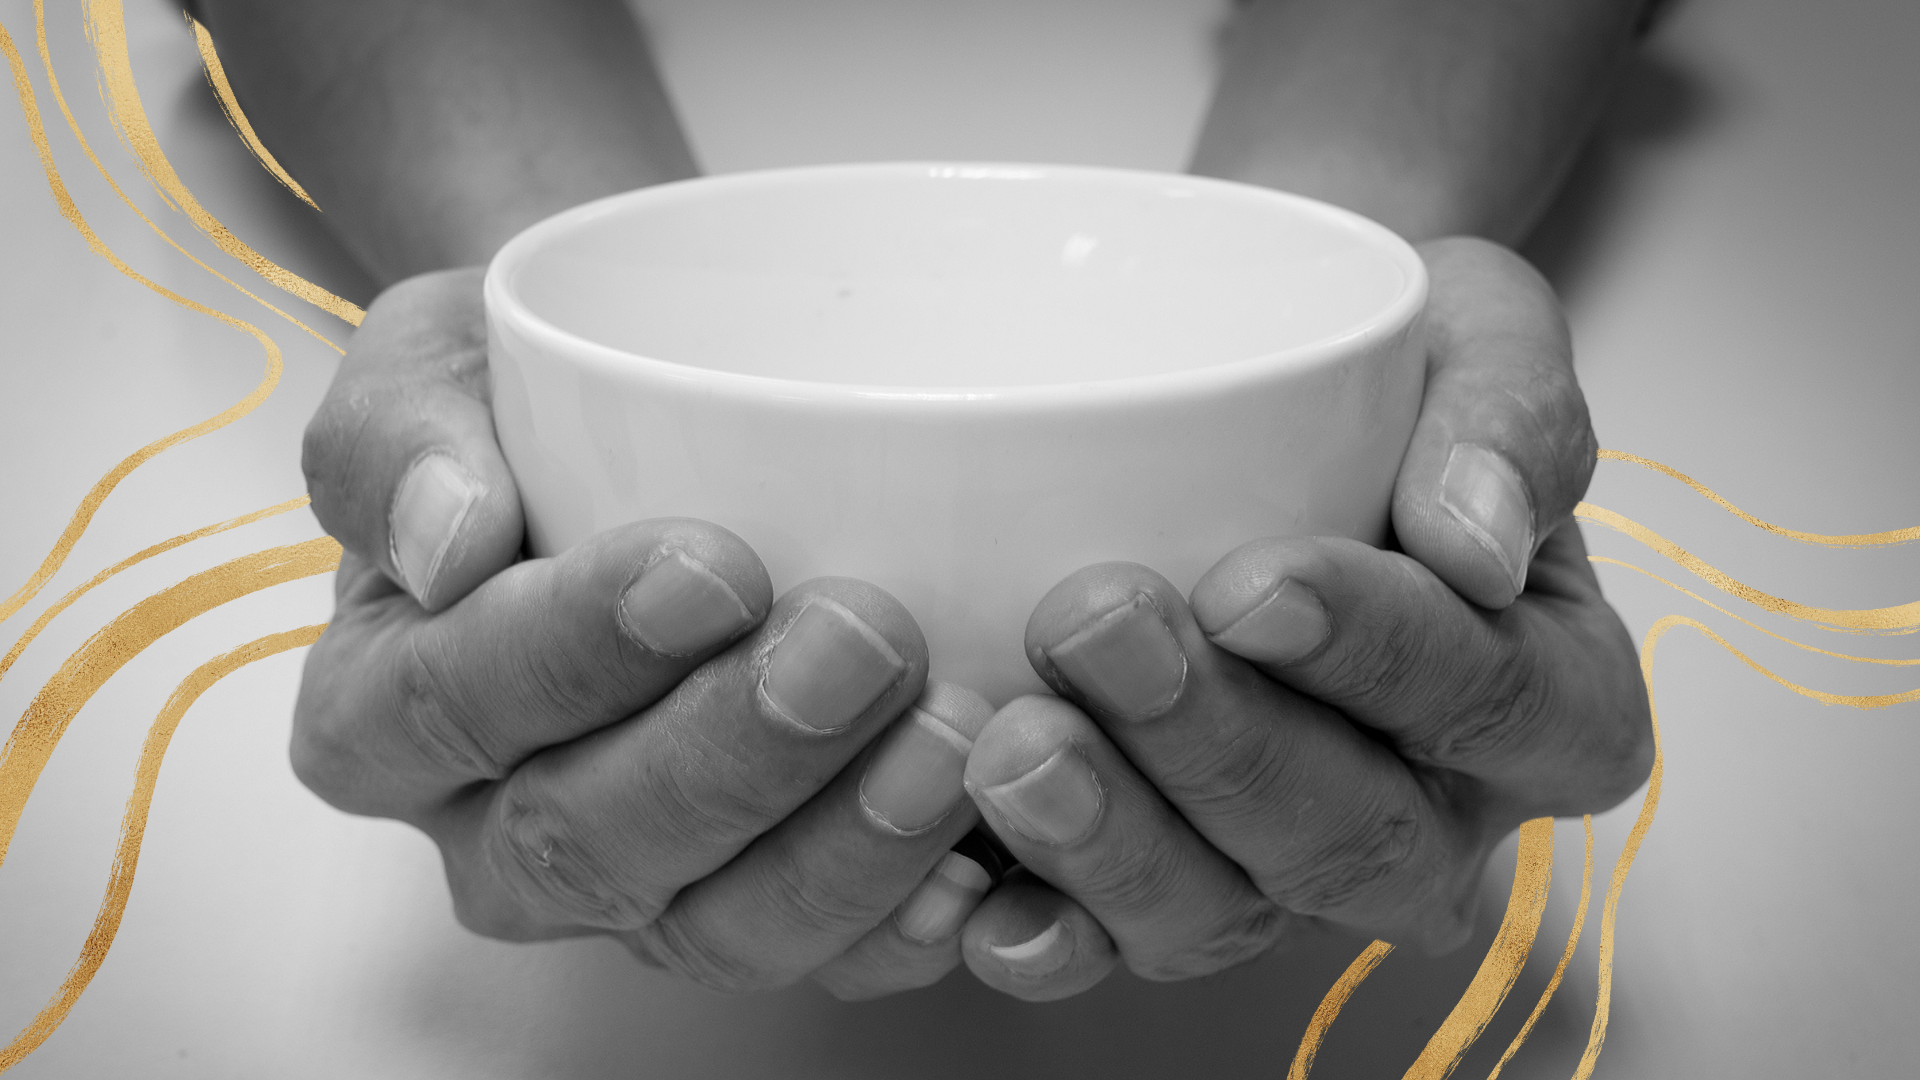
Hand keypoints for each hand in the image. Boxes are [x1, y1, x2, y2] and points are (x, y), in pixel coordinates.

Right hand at [294, 268, 1000, 996]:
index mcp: (385, 709)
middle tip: (857, 640)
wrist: (663, 425)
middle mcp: (494, 829)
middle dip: (732, 753)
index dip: (571, 653)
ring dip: (840, 847)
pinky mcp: (757, 914)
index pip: (444, 709)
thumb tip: (444, 540)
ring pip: (714, 930)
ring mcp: (635, 892)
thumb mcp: (436, 360)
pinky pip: (825, 964)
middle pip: (586, 844)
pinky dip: (903, 925)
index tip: (707, 567)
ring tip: (947, 738)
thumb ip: (402, 432)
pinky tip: (976, 863)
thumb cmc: (535, 401)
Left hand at [954, 238, 1653, 997]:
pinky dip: (1035, 932)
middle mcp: (1432, 816)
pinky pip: (1102, 948)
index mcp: (1551, 702)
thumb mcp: (1478, 338)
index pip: (1494, 702)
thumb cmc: (1383, 374)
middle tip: (1097, 629)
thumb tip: (1477, 543)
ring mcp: (1288, 873)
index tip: (1258, 583)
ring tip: (1014, 748)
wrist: (1248, 392)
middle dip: (1216, 745)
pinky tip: (970, 898)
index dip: (1379, 657)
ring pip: (1221, 916)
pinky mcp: (1160, 890)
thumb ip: (1511, 416)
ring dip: (1111, 842)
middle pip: (1349, 838)